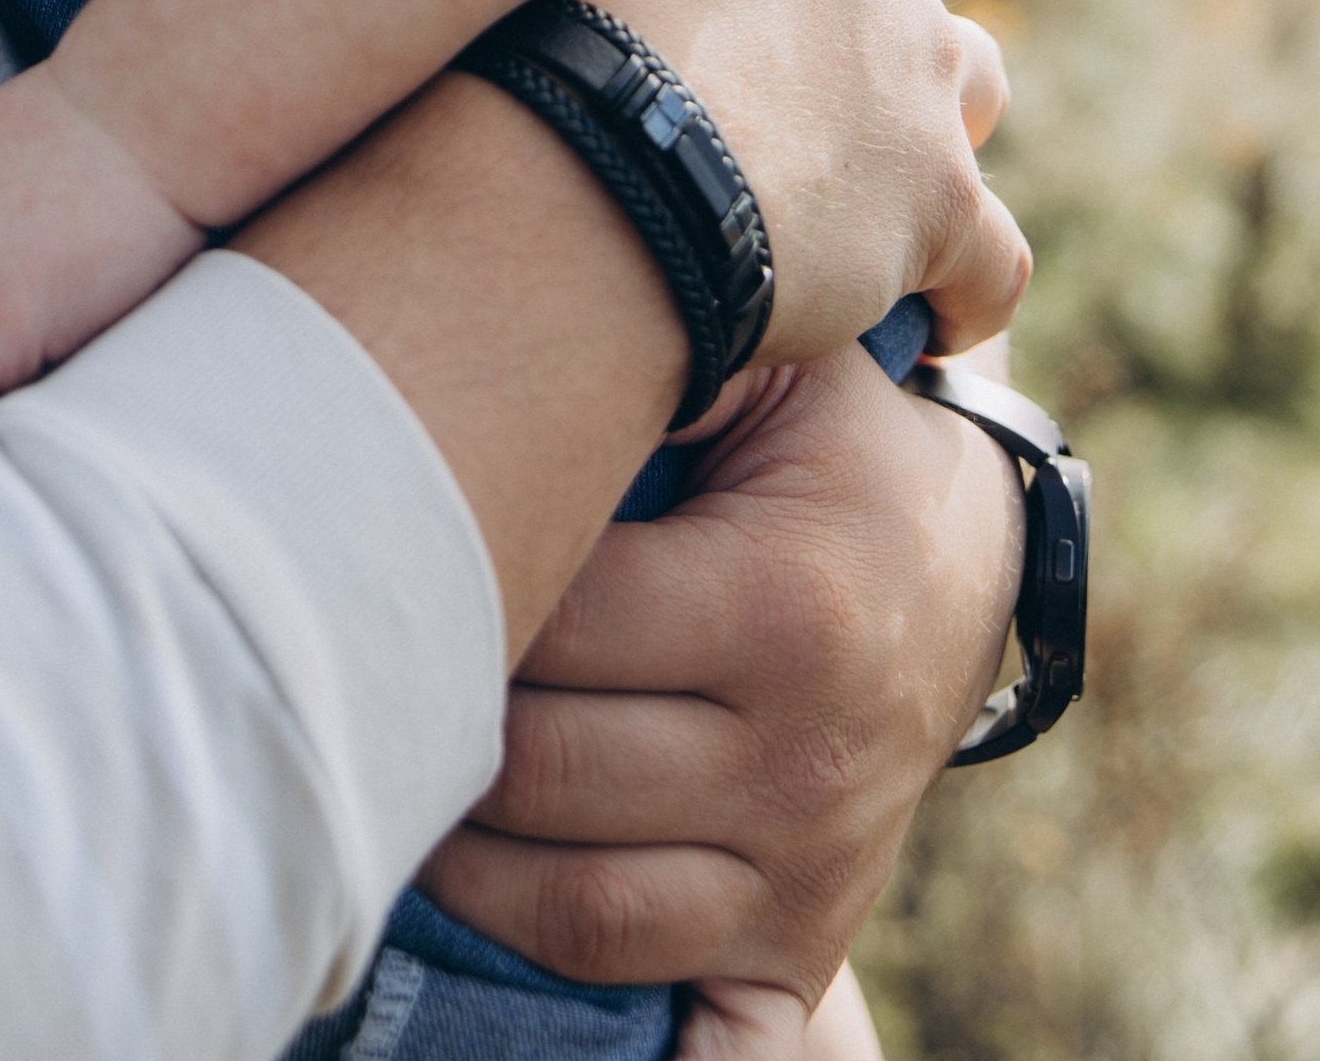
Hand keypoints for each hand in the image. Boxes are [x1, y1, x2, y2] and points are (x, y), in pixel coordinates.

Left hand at [416, 339, 1022, 1041]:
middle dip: (435, 723)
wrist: (964, 556)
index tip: (383, 544)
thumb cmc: (833, 441)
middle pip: (547, 773)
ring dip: (461, 865)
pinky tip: (495, 975)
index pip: (558, 626)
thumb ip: (659, 349)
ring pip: (579, 912)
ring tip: (395, 780)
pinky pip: (683, 1016)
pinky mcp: (803, 940)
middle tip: (355, 669)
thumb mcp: (776, 364)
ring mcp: (806, 867)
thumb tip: (508, 328)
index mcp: (784, 607)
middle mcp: (803, 757)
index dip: (453, 584)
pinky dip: (597, 1022)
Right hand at [567, 0, 1028, 364]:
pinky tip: (926, 314)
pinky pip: (991, 254)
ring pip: (969, 73)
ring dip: (922, 109)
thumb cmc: (524, 5)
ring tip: (843, 164)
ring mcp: (916, 58)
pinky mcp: (939, 195)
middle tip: (784, 36)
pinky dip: (964, 283)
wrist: (570, 166)